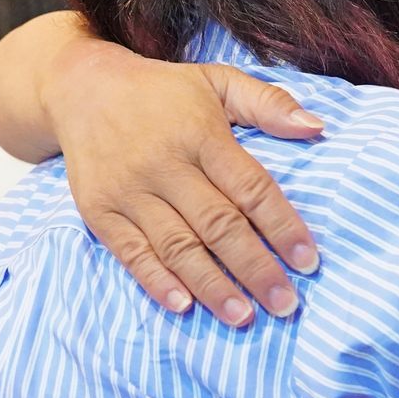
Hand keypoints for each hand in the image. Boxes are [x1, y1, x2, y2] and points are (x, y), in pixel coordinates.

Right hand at [45, 37, 324, 326]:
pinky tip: (183, 306)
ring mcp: (129, 190)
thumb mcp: (218, 80)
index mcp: (201, 135)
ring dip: (212, 286)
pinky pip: (130, 252)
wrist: (81, 88)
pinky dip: (155, 281)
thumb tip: (317, 127)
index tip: (308, 261)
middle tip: (286, 306)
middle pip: (217, 225)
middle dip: (255, 269)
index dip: (282, 226)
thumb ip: (268, 103)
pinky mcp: (98, 210)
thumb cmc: (163, 91)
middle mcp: (165, 164)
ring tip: (243, 317)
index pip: (250, 188)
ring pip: (176, 246)